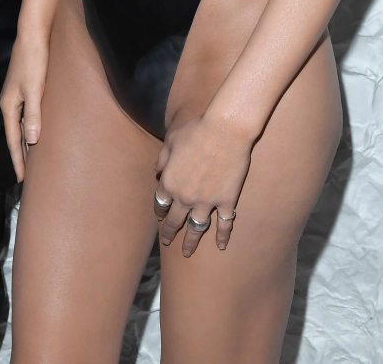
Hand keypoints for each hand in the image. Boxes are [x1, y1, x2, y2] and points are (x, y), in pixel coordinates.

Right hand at [0, 25, 49, 181]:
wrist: (33, 33)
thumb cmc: (34, 59)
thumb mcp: (35, 89)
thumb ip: (34, 114)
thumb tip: (31, 140)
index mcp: (9, 105)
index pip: (13, 140)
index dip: (18, 160)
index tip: (22, 180)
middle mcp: (10, 102)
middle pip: (15, 135)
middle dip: (21, 155)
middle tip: (29, 177)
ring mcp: (17, 95)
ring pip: (21, 125)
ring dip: (26, 142)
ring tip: (34, 160)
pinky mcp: (25, 88)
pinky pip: (26, 115)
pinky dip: (30, 127)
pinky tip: (39, 131)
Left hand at [153, 111, 252, 256]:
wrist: (224, 131)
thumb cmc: (196, 130)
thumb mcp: (171, 140)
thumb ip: (162, 158)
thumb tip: (156, 170)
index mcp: (169, 182)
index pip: (160, 203)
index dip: (160, 211)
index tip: (160, 216)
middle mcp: (185, 197)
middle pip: (175, 220)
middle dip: (170, 232)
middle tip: (168, 241)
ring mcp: (206, 202)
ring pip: (196, 228)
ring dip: (191, 242)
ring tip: (187, 252)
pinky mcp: (226, 202)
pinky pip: (224, 225)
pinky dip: (222, 237)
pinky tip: (220, 247)